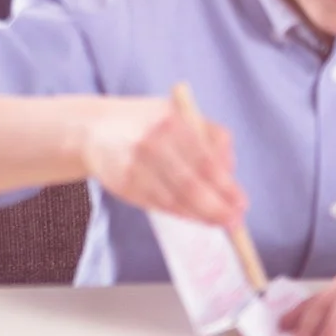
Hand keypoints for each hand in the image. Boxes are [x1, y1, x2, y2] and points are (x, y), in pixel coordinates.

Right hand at [76, 97, 246, 228]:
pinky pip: (158, 205)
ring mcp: (134, 165)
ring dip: (201, 215)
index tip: (242, 203)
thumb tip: (231, 173)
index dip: (226, 187)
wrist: (94, 128)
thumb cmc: (146, 122)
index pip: (205, 161)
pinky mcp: (123, 184)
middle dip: (217, 208)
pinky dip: (180, 214)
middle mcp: (150, 143)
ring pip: (175, 200)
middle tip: (234, 222)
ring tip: (219, 222)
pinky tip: (194, 217)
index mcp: (169, 121)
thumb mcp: (177, 113)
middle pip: (191, 185)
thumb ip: (208, 136)